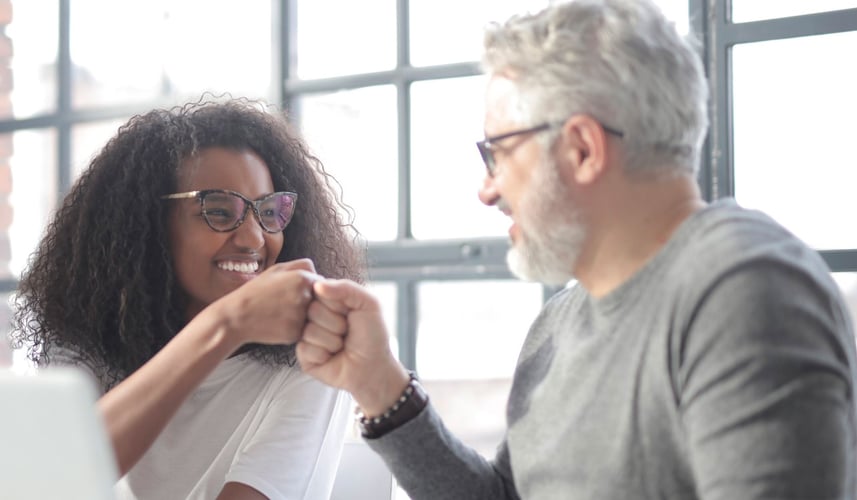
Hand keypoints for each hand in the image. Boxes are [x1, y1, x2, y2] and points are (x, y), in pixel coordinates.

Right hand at [208, 258, 318, 346]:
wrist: (236, 317)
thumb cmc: (256, 291)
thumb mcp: (276, 270)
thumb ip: (301, 266)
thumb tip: (320, 273)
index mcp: (302, 278)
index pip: (323, 285)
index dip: (312, 290)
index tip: (296, 293)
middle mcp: (305, 297)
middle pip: (321, 302)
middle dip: (310, 304)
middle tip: (287, 305)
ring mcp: (301, 316)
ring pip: (313, 318)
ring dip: (304, 317)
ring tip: (281, 314)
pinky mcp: (296, 333)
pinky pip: (304, 331)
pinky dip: (295, 329)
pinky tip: (279, 324)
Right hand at [297, 279, 409, 415]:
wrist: (374, 367)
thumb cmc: (373, 335)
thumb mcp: (368, 304)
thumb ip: (346, 288)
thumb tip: (317, 285)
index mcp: (329, 300)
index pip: (318, 290)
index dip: (336, 303)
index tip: (349, 312)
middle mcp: (315, 316)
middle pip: (312, 310)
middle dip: (336, 323)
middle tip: (347, 332)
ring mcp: (308, 335)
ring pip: (309, 331)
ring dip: (332, 341)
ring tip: (342, 345)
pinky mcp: (304, 355)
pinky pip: (305, 349)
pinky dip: (323, 354)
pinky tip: (332, 357)